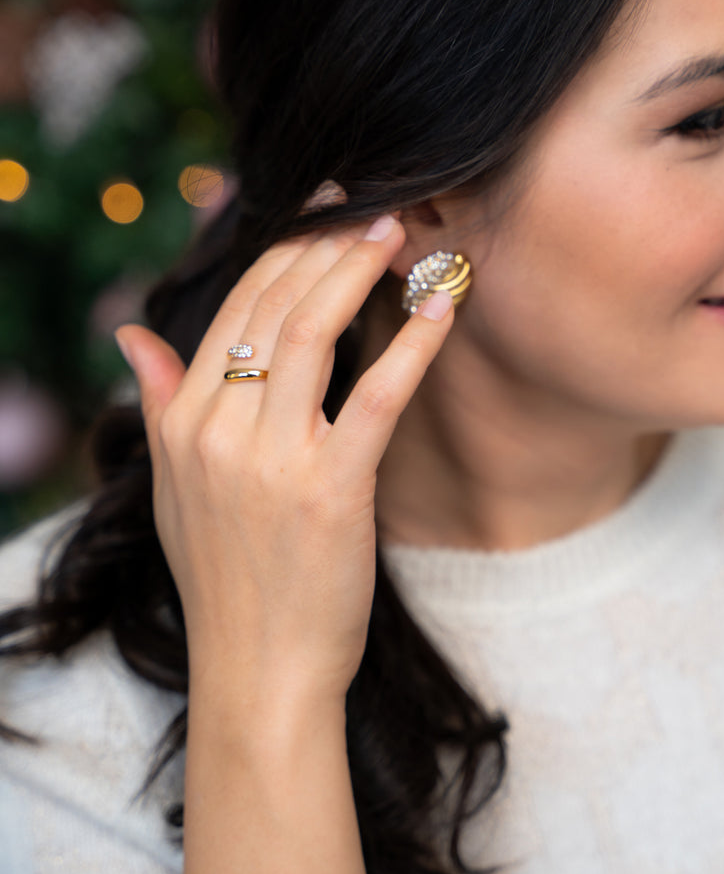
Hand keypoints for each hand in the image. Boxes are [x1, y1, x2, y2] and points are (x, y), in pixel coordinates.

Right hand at [116, 216, 453, 721]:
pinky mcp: (331, 490)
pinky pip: (375, 397)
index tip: (317, 212)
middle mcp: (218, 431)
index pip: (232, 311)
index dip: (280, 251)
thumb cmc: (225, 580)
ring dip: (360, 269)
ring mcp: (271, 460)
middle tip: (367, 202)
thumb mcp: (175, 490)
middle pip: (271, 306)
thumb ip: (159, 403)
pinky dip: (411, 343)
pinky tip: (441, 305)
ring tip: (400, 227)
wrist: (258, 671)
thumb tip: (132, 336)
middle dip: (322, 242)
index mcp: (182, 423)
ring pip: (313, 331)